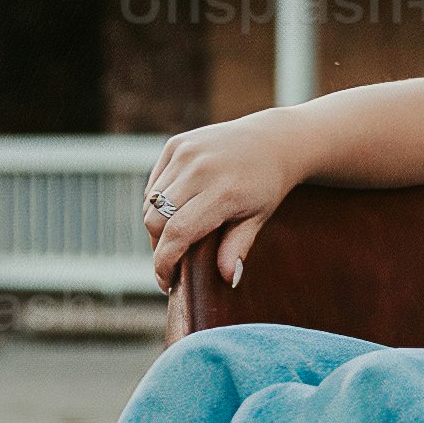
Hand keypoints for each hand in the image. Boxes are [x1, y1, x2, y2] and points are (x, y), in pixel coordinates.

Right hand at [143, 113, 310, 292]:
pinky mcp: (176, 144)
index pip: (178, 232)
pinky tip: (176, 210)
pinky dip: (157, 203)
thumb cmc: (267, 185)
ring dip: (157, 225)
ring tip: (176, 236)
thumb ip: (238, 246)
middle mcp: (200, 169)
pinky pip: (153, 185)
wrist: (273, 140)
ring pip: (150, 203)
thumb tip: (227, 278)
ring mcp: (185, 153)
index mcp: (224, 191)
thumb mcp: (258, 218)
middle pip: (156, 220)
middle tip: (173, 260)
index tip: (164, 282)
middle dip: (159, 247)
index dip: (165, 262)